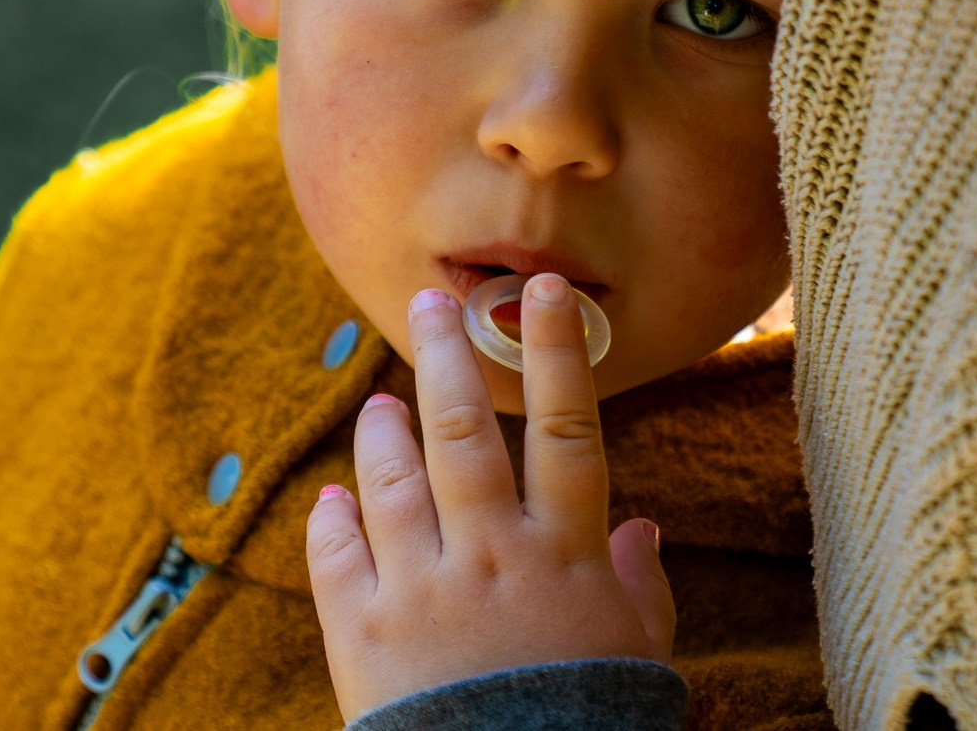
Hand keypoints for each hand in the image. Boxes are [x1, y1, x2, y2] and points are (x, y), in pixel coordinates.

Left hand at [306, 273, 675, 722]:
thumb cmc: (588, 725)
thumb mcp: (637, 652)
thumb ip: (639, 585)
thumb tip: (643, 529)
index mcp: (563, 552)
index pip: (565, 427)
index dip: (553, 350)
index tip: (542, 289)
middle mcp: (491, 556)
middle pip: (465, 431)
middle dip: (448, 356)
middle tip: (431, 302)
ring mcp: (423, 592)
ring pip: (395, 481)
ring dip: (385, 431)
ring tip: (382, 399)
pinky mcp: (365, 637)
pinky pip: (338, 559)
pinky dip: (333, 519)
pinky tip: (333, 494)